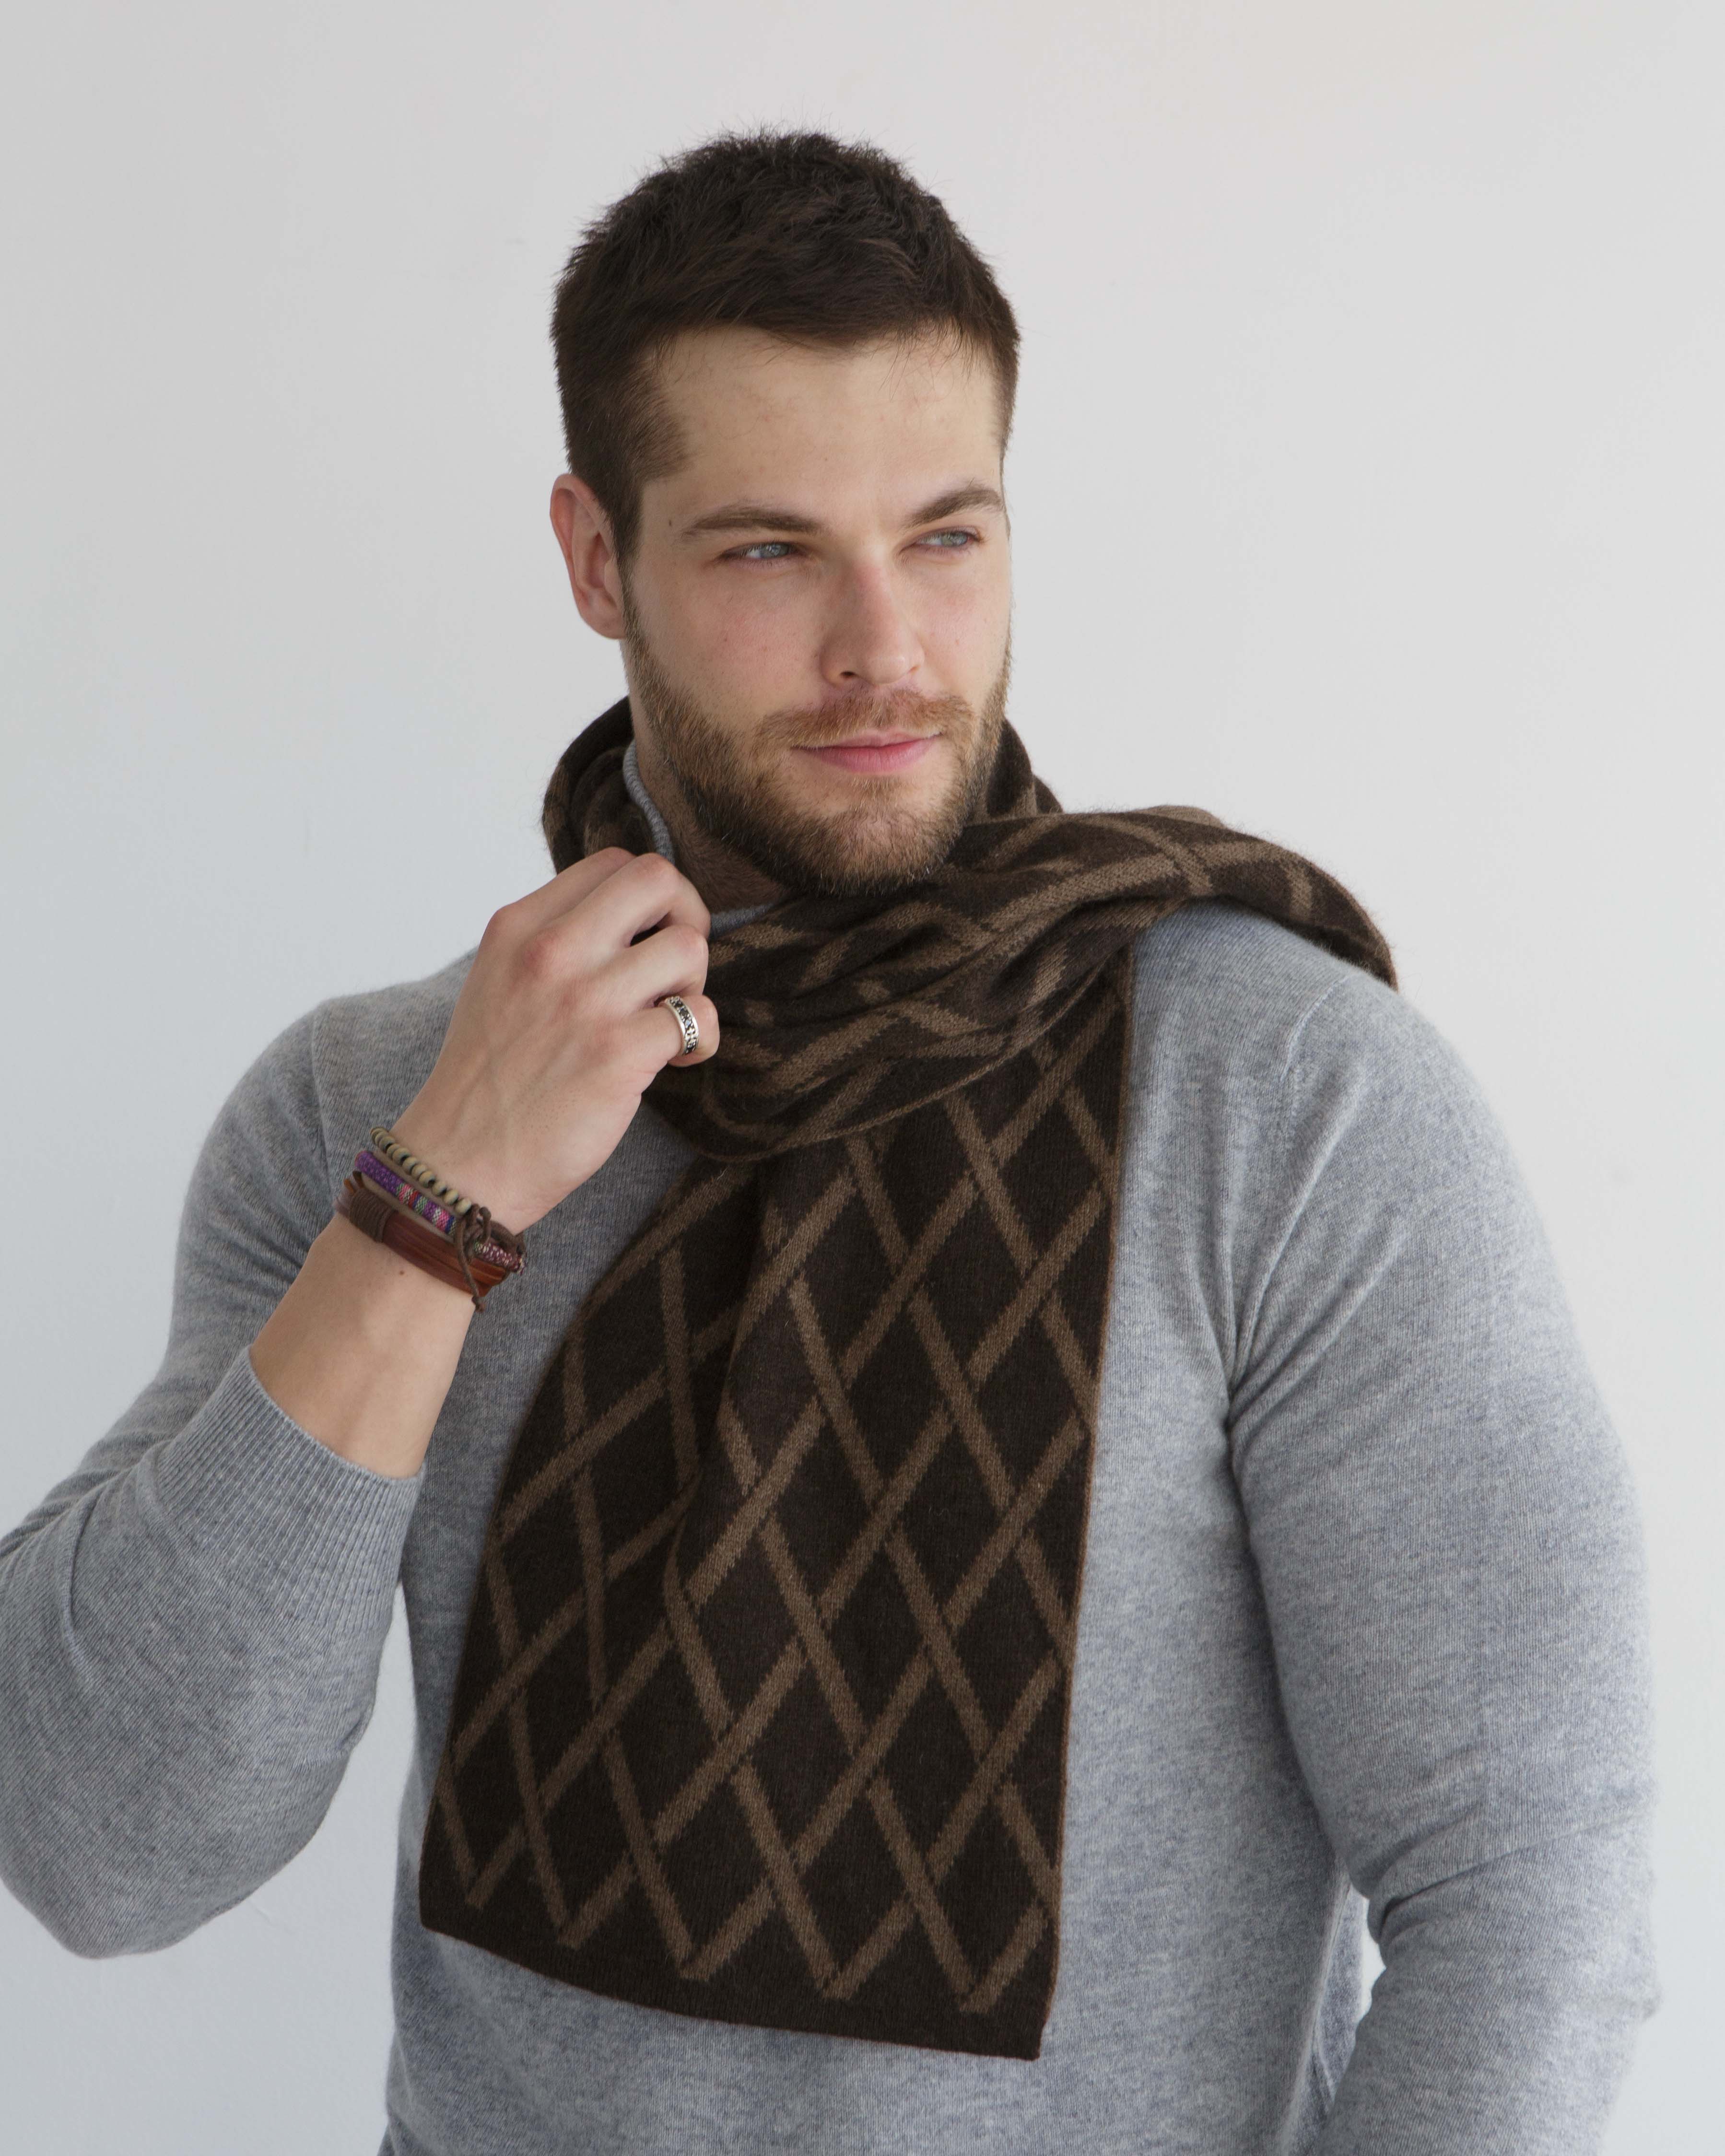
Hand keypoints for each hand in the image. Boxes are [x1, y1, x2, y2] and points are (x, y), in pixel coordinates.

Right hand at [388, 849, 718, 1230]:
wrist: (458, 1165)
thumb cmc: (489, 1079)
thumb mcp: (499, 981)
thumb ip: (553, 941)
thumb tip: (633, 918)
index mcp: (519, 926)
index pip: (614, 862)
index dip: (649, 898)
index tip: (643, 942)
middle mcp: (551, 951)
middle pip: (657, 878)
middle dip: (686, 917)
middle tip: (673, 969)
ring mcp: (586, 1000)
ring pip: (689, 947)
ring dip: (693, 986)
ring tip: (665, 1022)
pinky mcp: (619, 1053)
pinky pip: (700, 1017)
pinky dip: (702, 1040)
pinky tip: (673, 1062)